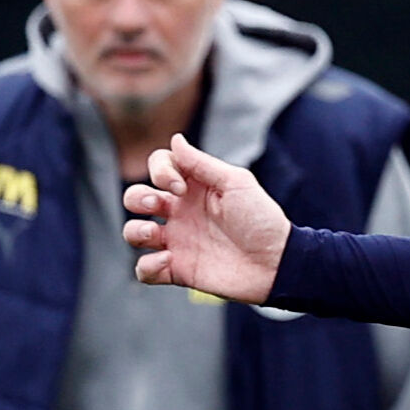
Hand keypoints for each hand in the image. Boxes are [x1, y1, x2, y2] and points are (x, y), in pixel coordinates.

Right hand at [119, 137, 289, 304]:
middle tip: (155, 205)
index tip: (180, 187)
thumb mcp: (235, 183)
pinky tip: (168, 262)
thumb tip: (175, 139)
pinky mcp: (177, 270)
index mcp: (193, 188)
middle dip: (136, 197)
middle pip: (136, 197)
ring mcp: (177, 241)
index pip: (160, 167)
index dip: (160, 171)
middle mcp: (180, 212)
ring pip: (134, 233)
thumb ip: (201, 163)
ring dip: (134, 230)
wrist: (275, 263)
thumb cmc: (261, 219)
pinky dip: (147, 266)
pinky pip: (145, 269)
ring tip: (153, 233)